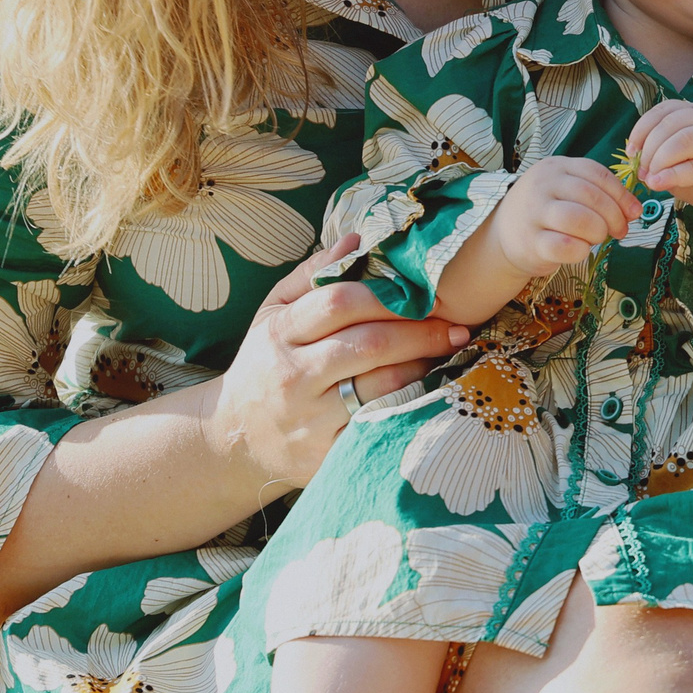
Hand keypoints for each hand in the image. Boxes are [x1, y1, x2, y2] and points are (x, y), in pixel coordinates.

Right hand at [211, 235, 469, 494]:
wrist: (235, 438)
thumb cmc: (264, 364)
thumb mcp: (273, 313)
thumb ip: (312, 275)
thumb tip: (357, 238)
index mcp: (279, 333)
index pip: (339, 302)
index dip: (390, 295)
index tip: (429, 293)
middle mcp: (293, 376)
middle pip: (370, 344)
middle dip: (421, 332)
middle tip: (458, 327)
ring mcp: (310, 419)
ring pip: (382, 387)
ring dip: (424, 368)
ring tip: (449, 356)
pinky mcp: (327, 455)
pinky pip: (380, 427)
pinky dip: (410, 407)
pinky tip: (431, 393)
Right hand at [492, 155, 637, 276]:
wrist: (504, 234)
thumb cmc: (546, 211)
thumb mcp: (567, 191)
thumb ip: (599, 194)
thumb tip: (635, 210)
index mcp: (556, 166)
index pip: (597, 174)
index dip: (621, 195)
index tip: (633, 213)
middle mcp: (543, 185)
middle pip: (591, 196)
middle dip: (614, 216)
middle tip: (619, 231)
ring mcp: (534, 213)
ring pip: (579, 218)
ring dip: (598, 231)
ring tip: (597, 238)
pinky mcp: (531, 242)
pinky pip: (565, 246)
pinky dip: (581, 250)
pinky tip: (581, 250)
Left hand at [627, 100, 692, 231]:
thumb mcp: (682, 162)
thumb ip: (662, 154)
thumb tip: (636, 159)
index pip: (665, 110)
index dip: (642, 128)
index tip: (631, 151)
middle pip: (671, 124)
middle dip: (649, 148)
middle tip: (641, 170)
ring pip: (682, 140)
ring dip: (658, 160)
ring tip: (650, 178)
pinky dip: (671, 175)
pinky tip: (658, 184)